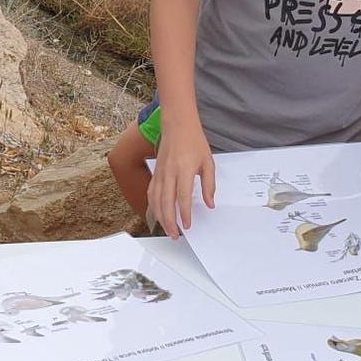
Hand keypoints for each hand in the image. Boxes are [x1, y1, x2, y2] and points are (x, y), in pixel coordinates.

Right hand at [148, 123, 213, 237]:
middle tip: (175, 234)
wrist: (178, 126)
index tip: (188, 225)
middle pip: (166, 202)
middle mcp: (169, 173)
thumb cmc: (194, 142)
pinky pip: (151, 193)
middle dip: (170, 221)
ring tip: (167, 229)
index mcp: (184, 170)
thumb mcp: (208, 163)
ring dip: (160, 217)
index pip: (183, 197)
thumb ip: (209, 185)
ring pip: (156, 200)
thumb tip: (209, 203)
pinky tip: (157, 213)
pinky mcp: (156, 172)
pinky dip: (153, 206)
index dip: (184, 214)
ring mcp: (160, 173)